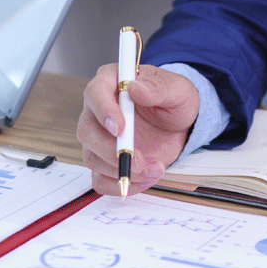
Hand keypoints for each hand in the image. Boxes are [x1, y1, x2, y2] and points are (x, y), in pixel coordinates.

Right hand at [77, 64, 198, 195]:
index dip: (104, 111)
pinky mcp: (105, 161)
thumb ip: (160, 87)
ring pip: (92, 158)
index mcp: (111, 83)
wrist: (179, 126)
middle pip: (87, 131)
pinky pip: (100, 179)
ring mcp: (99, 138)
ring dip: (122, 170)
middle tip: (139, 161)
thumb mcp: (178, 90)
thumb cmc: (174, 101)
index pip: (95, 93)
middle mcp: (98, 110)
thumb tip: (136, 88)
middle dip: (111, 150)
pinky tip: (145, 178)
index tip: (120, 128)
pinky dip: (121, 184)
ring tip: (155, 169)